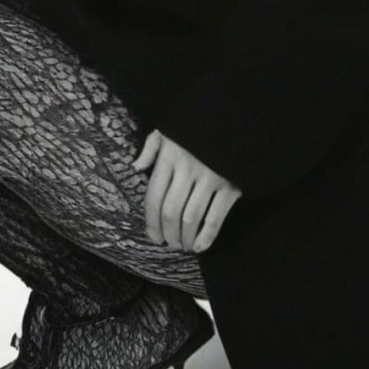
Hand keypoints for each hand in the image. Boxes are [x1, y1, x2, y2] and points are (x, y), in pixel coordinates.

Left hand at [132, 129, 242, 253]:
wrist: (232, 123)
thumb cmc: (194, 131)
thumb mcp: (168, 131)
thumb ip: (151, 148)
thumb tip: (136, 167)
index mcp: (170, 156)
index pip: (154, 195)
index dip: (151, 220)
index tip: (152, 235)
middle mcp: (187, 168)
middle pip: (171, 210)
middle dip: (167, 232)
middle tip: (168, 243)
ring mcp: (209, 178)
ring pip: (190, 217)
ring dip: (184, 237)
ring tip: (182, 245)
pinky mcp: (229, 187)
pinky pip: (215, 218)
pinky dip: (207, 236)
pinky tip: (199, 246)